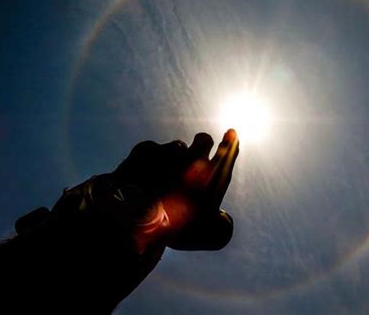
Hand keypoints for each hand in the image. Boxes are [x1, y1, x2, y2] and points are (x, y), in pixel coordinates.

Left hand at [111, 130, 238, 250]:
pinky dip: (150, 162)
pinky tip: (143, 176)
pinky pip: (153, 150)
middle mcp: (194, 158)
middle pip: (203, 140)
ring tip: (163, 177)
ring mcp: (168, 151)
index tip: (231, 132)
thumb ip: (224, 225)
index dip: (230, 142)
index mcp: (213, 175)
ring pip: (176, 147)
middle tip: (196, 154)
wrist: (137, 217)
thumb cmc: (177, 228)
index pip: (228, 150)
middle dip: (202, 144)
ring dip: (174, 158)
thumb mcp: (211, 235)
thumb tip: (223, 216)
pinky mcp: (147, 149)